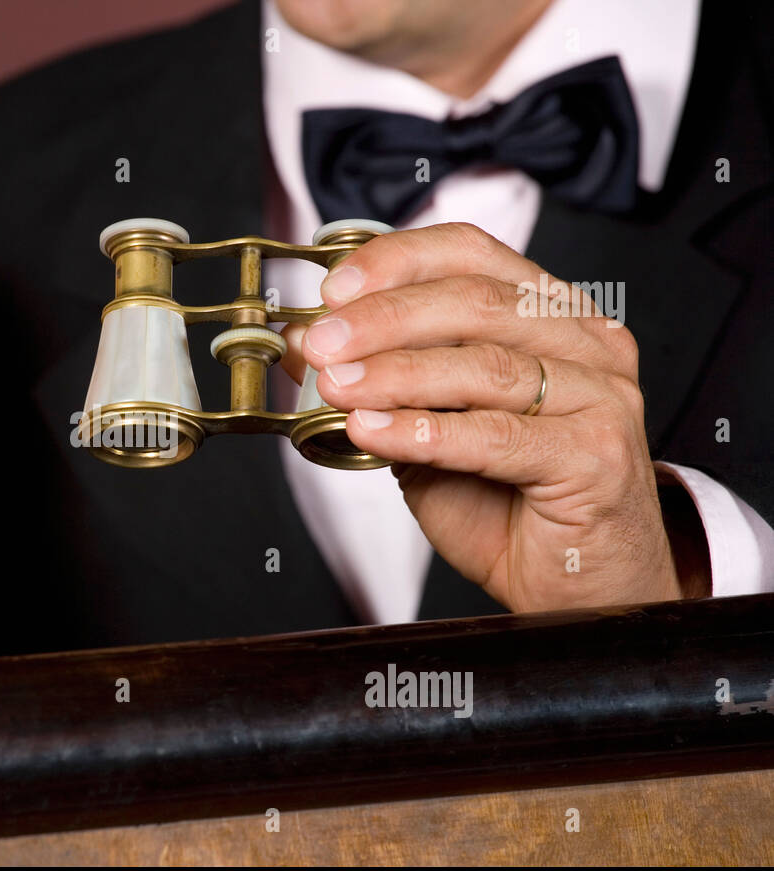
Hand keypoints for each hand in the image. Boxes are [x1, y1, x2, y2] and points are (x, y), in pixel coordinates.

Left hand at [281, 222, 707, 611]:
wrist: (576, 582)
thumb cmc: (509, 503)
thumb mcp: (425, 429)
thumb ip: (379, 382)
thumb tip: (304, 346)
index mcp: (548, 314)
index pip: (471, 253)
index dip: (397, 261)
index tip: (333, 289)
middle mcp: (585, 343)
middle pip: (476, 302)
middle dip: (384, 319)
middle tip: (322, 343)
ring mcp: (601, 396)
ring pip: (485, 366)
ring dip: (396, 374)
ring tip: (337, 386)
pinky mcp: (597, 455)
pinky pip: (496, 435)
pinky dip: (425, 431)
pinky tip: (371, 431)